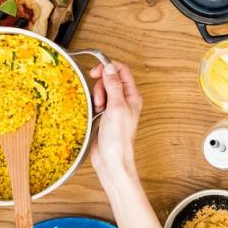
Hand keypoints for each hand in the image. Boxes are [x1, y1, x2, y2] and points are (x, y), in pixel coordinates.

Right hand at [88, 60, 142, 180]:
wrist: (111, 159)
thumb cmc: (118, 138)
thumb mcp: (116, 107)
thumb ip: (114, 85)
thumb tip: (110, 67)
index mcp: (132, 96)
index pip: (122, 71)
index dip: (108, 68)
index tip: (96, 71)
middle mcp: (125, 101)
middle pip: (110, 79)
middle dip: (101, 84)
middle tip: (100, 98)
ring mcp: (115, 108)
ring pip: (103, 90)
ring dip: (97, 95)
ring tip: (98, 108)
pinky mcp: (105, 116)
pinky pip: (98, 101)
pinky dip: (94, 104)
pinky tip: (95, 112)